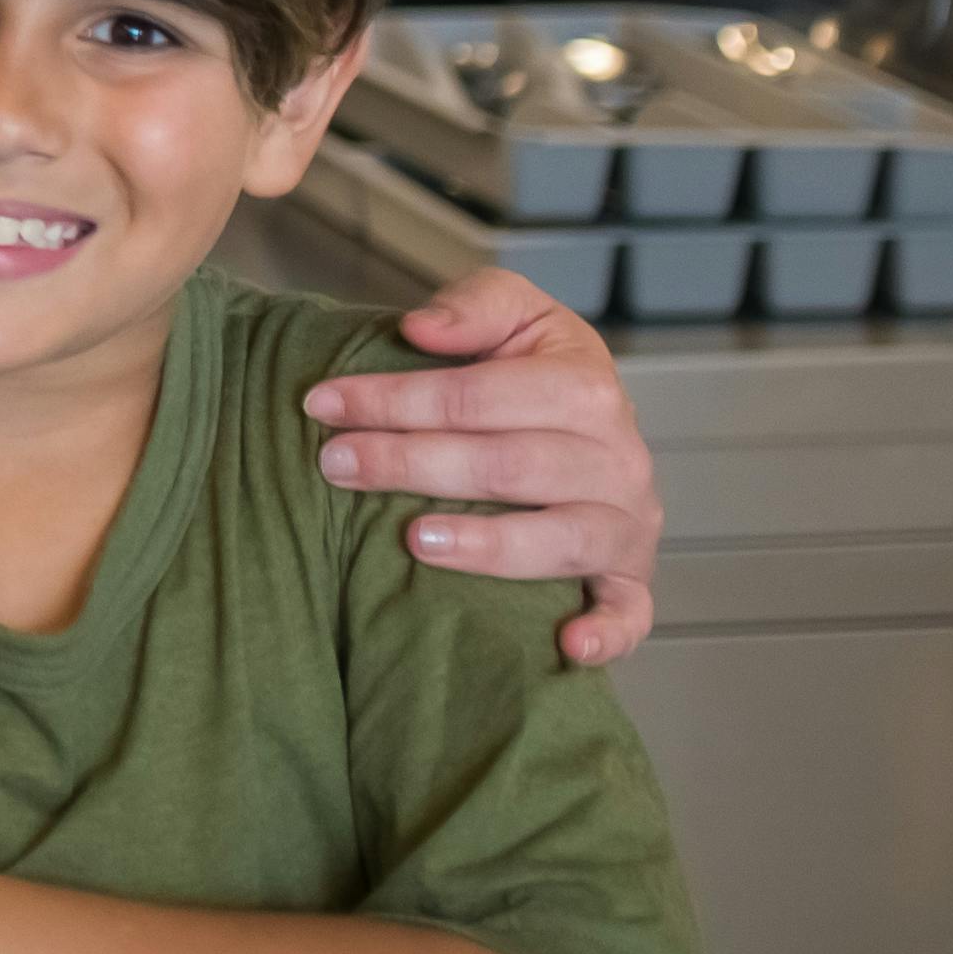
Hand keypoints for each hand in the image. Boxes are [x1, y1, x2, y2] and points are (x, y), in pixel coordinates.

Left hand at [303, 268, 662, 663]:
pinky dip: (606, 634)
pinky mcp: (630, 579)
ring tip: (412, 540)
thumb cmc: (536, 369)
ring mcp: (627, 524)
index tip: (322, 404)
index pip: (479, 395)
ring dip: (487, 546)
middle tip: (336, 463)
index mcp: (588, 388)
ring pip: (561, 539)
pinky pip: (630, 614)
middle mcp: (618, 459)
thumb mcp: (516, 313)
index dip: (396, 397)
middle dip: (412, 462)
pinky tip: (566, 648)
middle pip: (509, 466)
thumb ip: (475, 305)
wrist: (595, 423)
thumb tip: (420, 329)